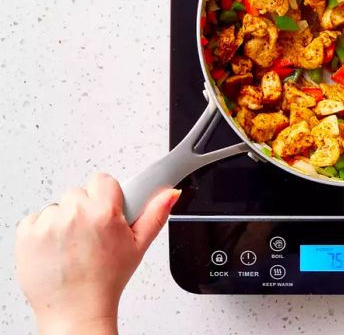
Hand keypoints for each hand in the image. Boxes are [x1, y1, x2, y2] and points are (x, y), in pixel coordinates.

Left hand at [15, 173, 179, 334]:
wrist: (76, 310)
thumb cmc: (106, 281)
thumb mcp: (139, 246)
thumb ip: (156, 214)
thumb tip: (170, 193)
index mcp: (103, 212)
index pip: (102, 180)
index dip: (106, 197)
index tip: (107, 213)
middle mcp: (75, 214)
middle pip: (79, 193)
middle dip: (86, 209)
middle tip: (92, 234)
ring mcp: (49, 223)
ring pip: (58, 206)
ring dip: (64, 220)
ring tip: (74, 245)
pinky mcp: (27, 234)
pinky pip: (36, 219)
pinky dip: (43, 231)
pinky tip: (56, 248)